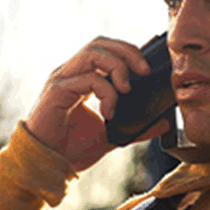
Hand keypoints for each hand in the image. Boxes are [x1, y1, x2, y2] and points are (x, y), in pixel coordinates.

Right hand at [26, 36, 169, 171]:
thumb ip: (136, 128)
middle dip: (127, 52)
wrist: (46, 166)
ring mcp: (61, 80)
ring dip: (117, 67)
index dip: (127, 51)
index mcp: (80, 78)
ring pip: (93, 53)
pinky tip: (109, 111)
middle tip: (145, 71)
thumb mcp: (111, 136)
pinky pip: (88, 78)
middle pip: (100, 43)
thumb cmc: (70, 150)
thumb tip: (162, 123)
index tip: (147, 68)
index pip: (104, 49)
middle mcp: (69, 74)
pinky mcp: (57, 91)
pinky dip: (106, 91)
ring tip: (127, 89)